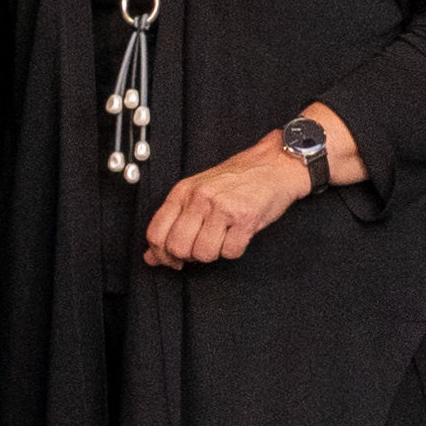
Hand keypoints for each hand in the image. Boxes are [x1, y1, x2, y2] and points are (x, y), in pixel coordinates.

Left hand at [140, 147, 315, 268]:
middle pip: (177, 247)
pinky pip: (230, 252)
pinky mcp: (245, 218)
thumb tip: (152, 255)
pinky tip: (237, 235)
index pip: (156, 233)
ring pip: (203, 253)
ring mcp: (222, 207)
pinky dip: (234, 250)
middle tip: (200, 249)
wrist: (274, 165)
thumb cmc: (238, 179)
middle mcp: (200, 198)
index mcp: (183, 191)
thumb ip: (174, 220)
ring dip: (213, 253)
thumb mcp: (198, 191)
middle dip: (187, 257)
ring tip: (222, 238)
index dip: (161, 255)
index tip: (170, 260)